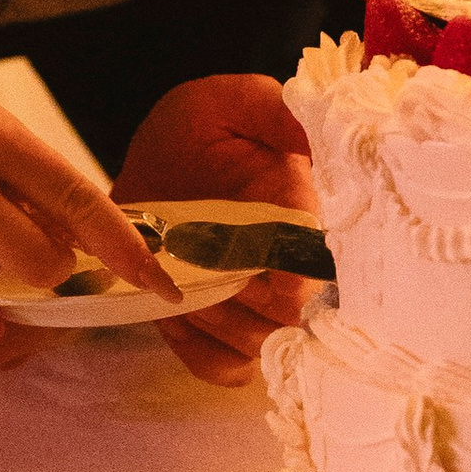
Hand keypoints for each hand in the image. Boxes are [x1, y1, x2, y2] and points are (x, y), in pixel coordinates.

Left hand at [114, 72, 319, 390]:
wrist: (154, 162)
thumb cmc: (195, 130)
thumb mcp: (227, 102)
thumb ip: (270, 108)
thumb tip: (310, 141)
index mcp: (305, 214)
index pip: (316, 266)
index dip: (283, 268)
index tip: (243, 244)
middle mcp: (293, 268)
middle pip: (288, 317)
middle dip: (239, 293)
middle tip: (196, 256)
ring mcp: (259, 306)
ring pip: (257, 344)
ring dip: (215, 317)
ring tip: (183, 274)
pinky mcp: (223, 333)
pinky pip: (226, 369)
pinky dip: (202, 350)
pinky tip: (180, 310)